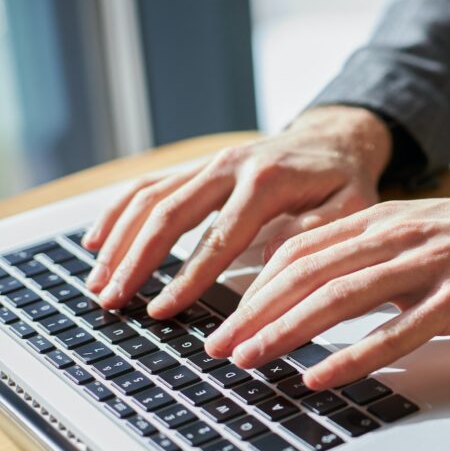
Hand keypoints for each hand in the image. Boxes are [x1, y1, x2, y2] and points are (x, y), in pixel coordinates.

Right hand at [81, 105, 392, 317]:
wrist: (336, 139)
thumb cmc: (346, 181)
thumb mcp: (352, 206)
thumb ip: (317, 231)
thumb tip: (270, 259)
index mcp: (266, 182)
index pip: (218, 238)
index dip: (187, 277)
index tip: (162, 310)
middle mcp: (229, 165)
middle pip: (169, 214)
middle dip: (136, 261)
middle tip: (111, 302)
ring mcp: (209, 162)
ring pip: (149, 198)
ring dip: (118, 241)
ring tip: (97, 284)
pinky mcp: (199, 166)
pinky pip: (149, 186)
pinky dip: (118, 212)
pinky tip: (97, 243)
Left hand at [204, 197, 449, 390]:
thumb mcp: (421, 233)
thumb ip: (373, 253)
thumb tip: (322, 286)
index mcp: (383, 220)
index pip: (301, 248)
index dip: (256, 285)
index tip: (228, 317)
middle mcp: (397, 236)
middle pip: (308, 272)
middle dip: (255, 312)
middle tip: (220, 348)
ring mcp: (428, 266)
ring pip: (340, 298)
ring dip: (287, 332)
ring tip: (251, 360)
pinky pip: (396, 333)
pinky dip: (352, 357)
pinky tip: (321, 377)